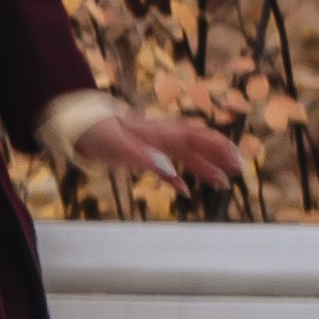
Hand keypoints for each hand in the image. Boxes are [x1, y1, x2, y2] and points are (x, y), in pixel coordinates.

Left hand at [74, 110, 244, 189]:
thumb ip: (140, 156)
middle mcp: (160, 137)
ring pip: (185, 156)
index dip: (216, 147)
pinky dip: (177, 178)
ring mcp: (153, 146)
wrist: (78, 127)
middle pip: (196, 145)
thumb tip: (164, 167)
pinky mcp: (143, 155)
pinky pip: (166, 167)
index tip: (234, 158)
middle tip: (240, 169)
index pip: (194, 138)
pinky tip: (185, 191)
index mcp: (158, 133)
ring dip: (205, 168)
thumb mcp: (116, 145)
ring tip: (223, 183)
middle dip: (219, 155)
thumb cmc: (97, 133)